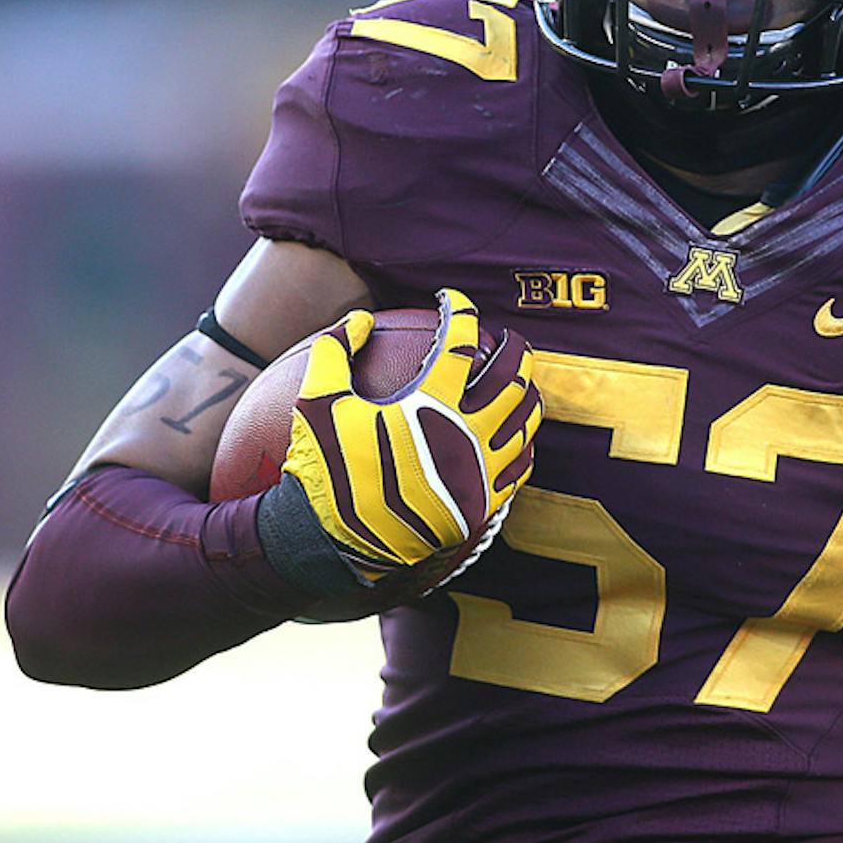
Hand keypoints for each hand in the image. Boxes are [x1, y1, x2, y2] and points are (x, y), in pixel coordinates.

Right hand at [280, 290, 540, 585]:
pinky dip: (523, 441)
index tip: (450, 301)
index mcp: (429, 403)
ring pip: (527, 419)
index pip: (461, 340)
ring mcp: (480, 470)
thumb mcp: (316, 401)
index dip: (460, 311)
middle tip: (504, 338)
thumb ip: (336, 350)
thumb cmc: (324, 468)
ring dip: (526, 392)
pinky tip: (514, 433)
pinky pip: (521, 465)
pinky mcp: (484, 502)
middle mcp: (465, 433)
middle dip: (514, 347)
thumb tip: (361, 318)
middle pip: (513, 374)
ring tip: (518, 381)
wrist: (332, 541)